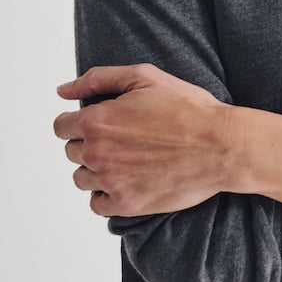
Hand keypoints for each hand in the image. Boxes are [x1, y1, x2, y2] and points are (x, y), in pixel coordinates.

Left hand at [53, 64, 236, 216]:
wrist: (220, 145)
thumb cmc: (187, 108)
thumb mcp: (144, 77)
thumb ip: (97, 79)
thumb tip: (62, 91)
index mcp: (97, 120)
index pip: (61, 127)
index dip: (78, 122)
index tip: (100, 124)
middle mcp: (97, 153)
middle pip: (72, 152)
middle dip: (91, 143)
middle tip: (124, 139)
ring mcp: (111, 181)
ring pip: (82, 179)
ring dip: (97, 169)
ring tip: (128, 160)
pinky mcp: (126, 204)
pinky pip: (97, 204)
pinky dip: (107, 194)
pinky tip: (128, 180)